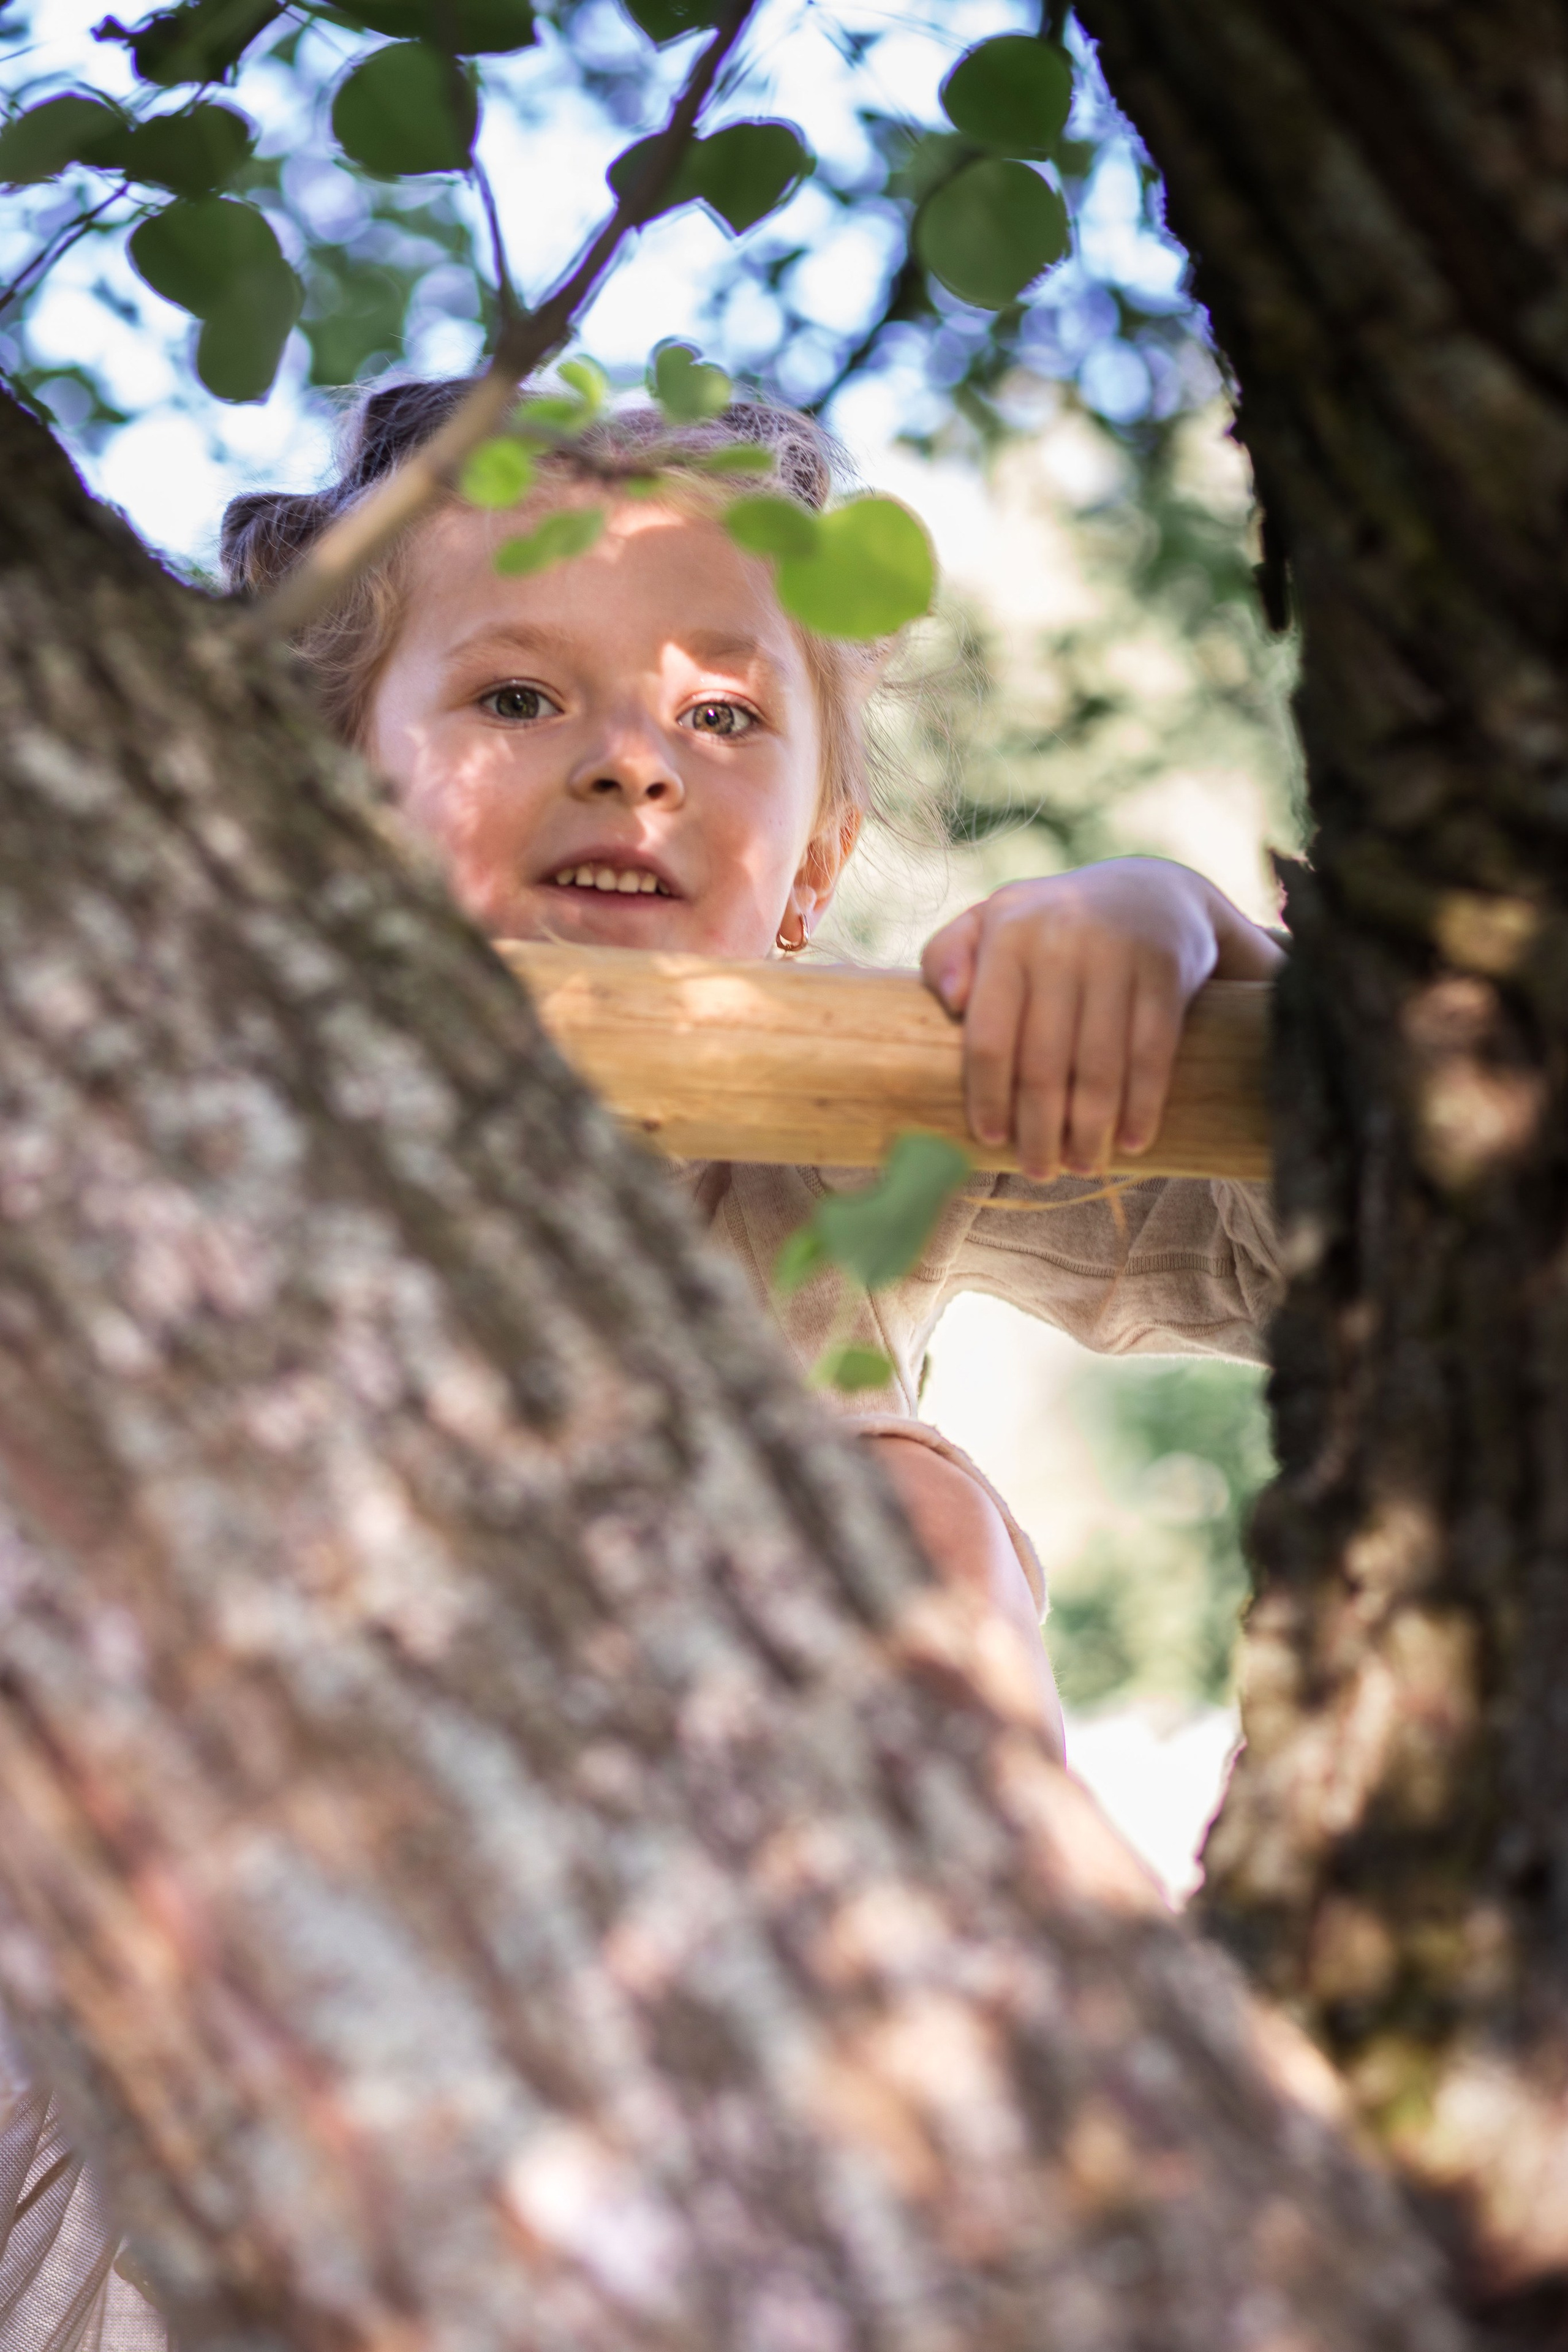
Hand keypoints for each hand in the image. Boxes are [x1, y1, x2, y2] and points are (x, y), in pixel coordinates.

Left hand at [920, 857, 1283, 1179]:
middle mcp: (1061, 939)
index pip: (990, 1034)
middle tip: (1038, 1172)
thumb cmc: (1049, 929)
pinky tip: (1132, 1141)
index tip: (989, 1139)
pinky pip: (1152, 1053)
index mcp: (1007, 932)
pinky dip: (1143, 1105)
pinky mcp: (1166, 969)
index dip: (988, 1096)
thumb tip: (949, 1001)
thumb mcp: (991, 925)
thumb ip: (948, 956)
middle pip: (1044, 1061)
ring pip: (1099, 1066)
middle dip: (1040, 1128)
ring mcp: (1118, 953)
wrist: (1150, 893)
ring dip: (1091, 1129)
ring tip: (1083, 1166)